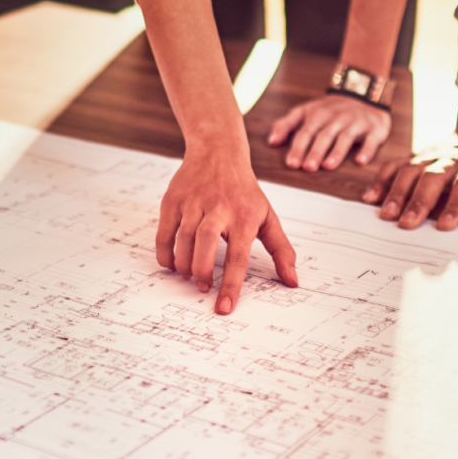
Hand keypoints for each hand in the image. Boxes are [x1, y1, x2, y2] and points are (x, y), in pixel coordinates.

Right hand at [156, 148, 297, 313]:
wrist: (218, 151)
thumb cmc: (244, 191)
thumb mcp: (268, 217)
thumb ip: (281, 250)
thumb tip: (292, 281)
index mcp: (244, 217)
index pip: (238, 256)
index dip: (231, 285)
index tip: (224, 307)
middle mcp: (218, 208)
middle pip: (205, 244)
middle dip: (202, 271)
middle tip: (204, 287)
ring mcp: (194, 202)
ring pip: (183, 239)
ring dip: (184, 265)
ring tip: (190, 277)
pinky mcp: (174, 200)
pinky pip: (165, 232)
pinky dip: (165, 252)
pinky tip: (172, 263)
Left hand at [267, 94, 391, 171]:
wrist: (362, 92)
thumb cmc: (328, 109)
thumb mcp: (304, 111)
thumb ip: (286, 125)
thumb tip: (271, 142)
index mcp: (317, 115)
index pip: (305, 133)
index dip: (298, 148)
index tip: (291, 164)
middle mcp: (336, 118)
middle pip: (324, 136)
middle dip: (315, 152)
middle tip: (308, 168)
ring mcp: (356, 123)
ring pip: (345, 138)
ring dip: (336, 152)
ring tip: (328, 166)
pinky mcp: (374, 129)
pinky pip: (371, 140)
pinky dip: (366, 150)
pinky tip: (360, 161)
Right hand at [364, 100, 457, 230]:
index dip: (457, 205)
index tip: (446, 226)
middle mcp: (451, 160)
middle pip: (432, 180)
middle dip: (418, 201)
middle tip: (405, 224)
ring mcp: (431, 156)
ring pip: (409, 172)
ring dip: (396, 193)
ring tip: (384, 215)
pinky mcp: (417, 156)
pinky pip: (395, 165)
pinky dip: (381, 180)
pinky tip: (370, 198)